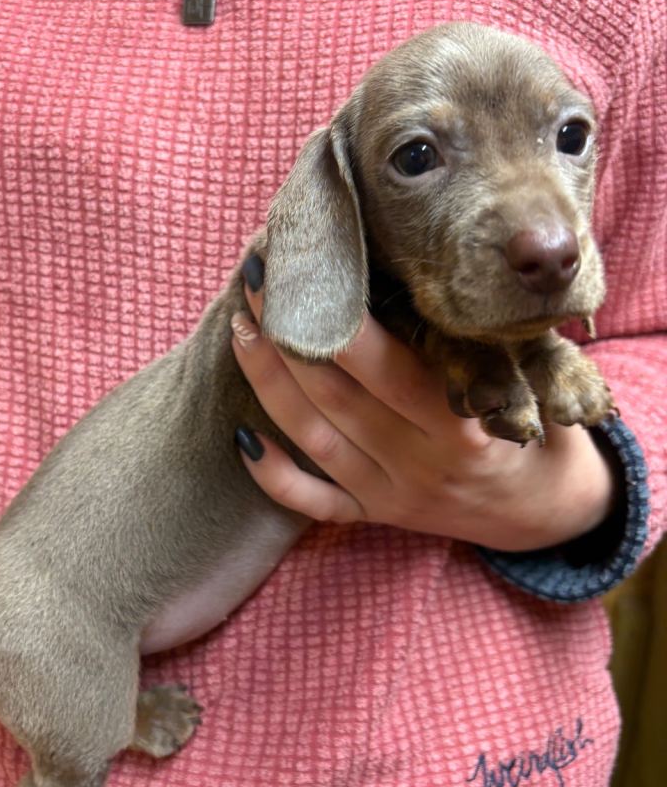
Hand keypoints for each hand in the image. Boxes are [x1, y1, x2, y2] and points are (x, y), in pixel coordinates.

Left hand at [230, 286, 615, 552]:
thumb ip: (481, 347)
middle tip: (256, 284)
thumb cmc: (537, 432)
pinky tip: (242, 438)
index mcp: (460, 427)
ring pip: (315, 441)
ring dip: (269, 386)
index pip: (386, 368)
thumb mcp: (532, 385)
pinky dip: (274, 477)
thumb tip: (421, 278)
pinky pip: (316, 504)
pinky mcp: (376, 516)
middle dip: (287, 339)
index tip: (305, 271)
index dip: (337, 321)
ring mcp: (392, 495)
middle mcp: (419, 464)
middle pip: (337, 398)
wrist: (545, 515)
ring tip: (241, 333)